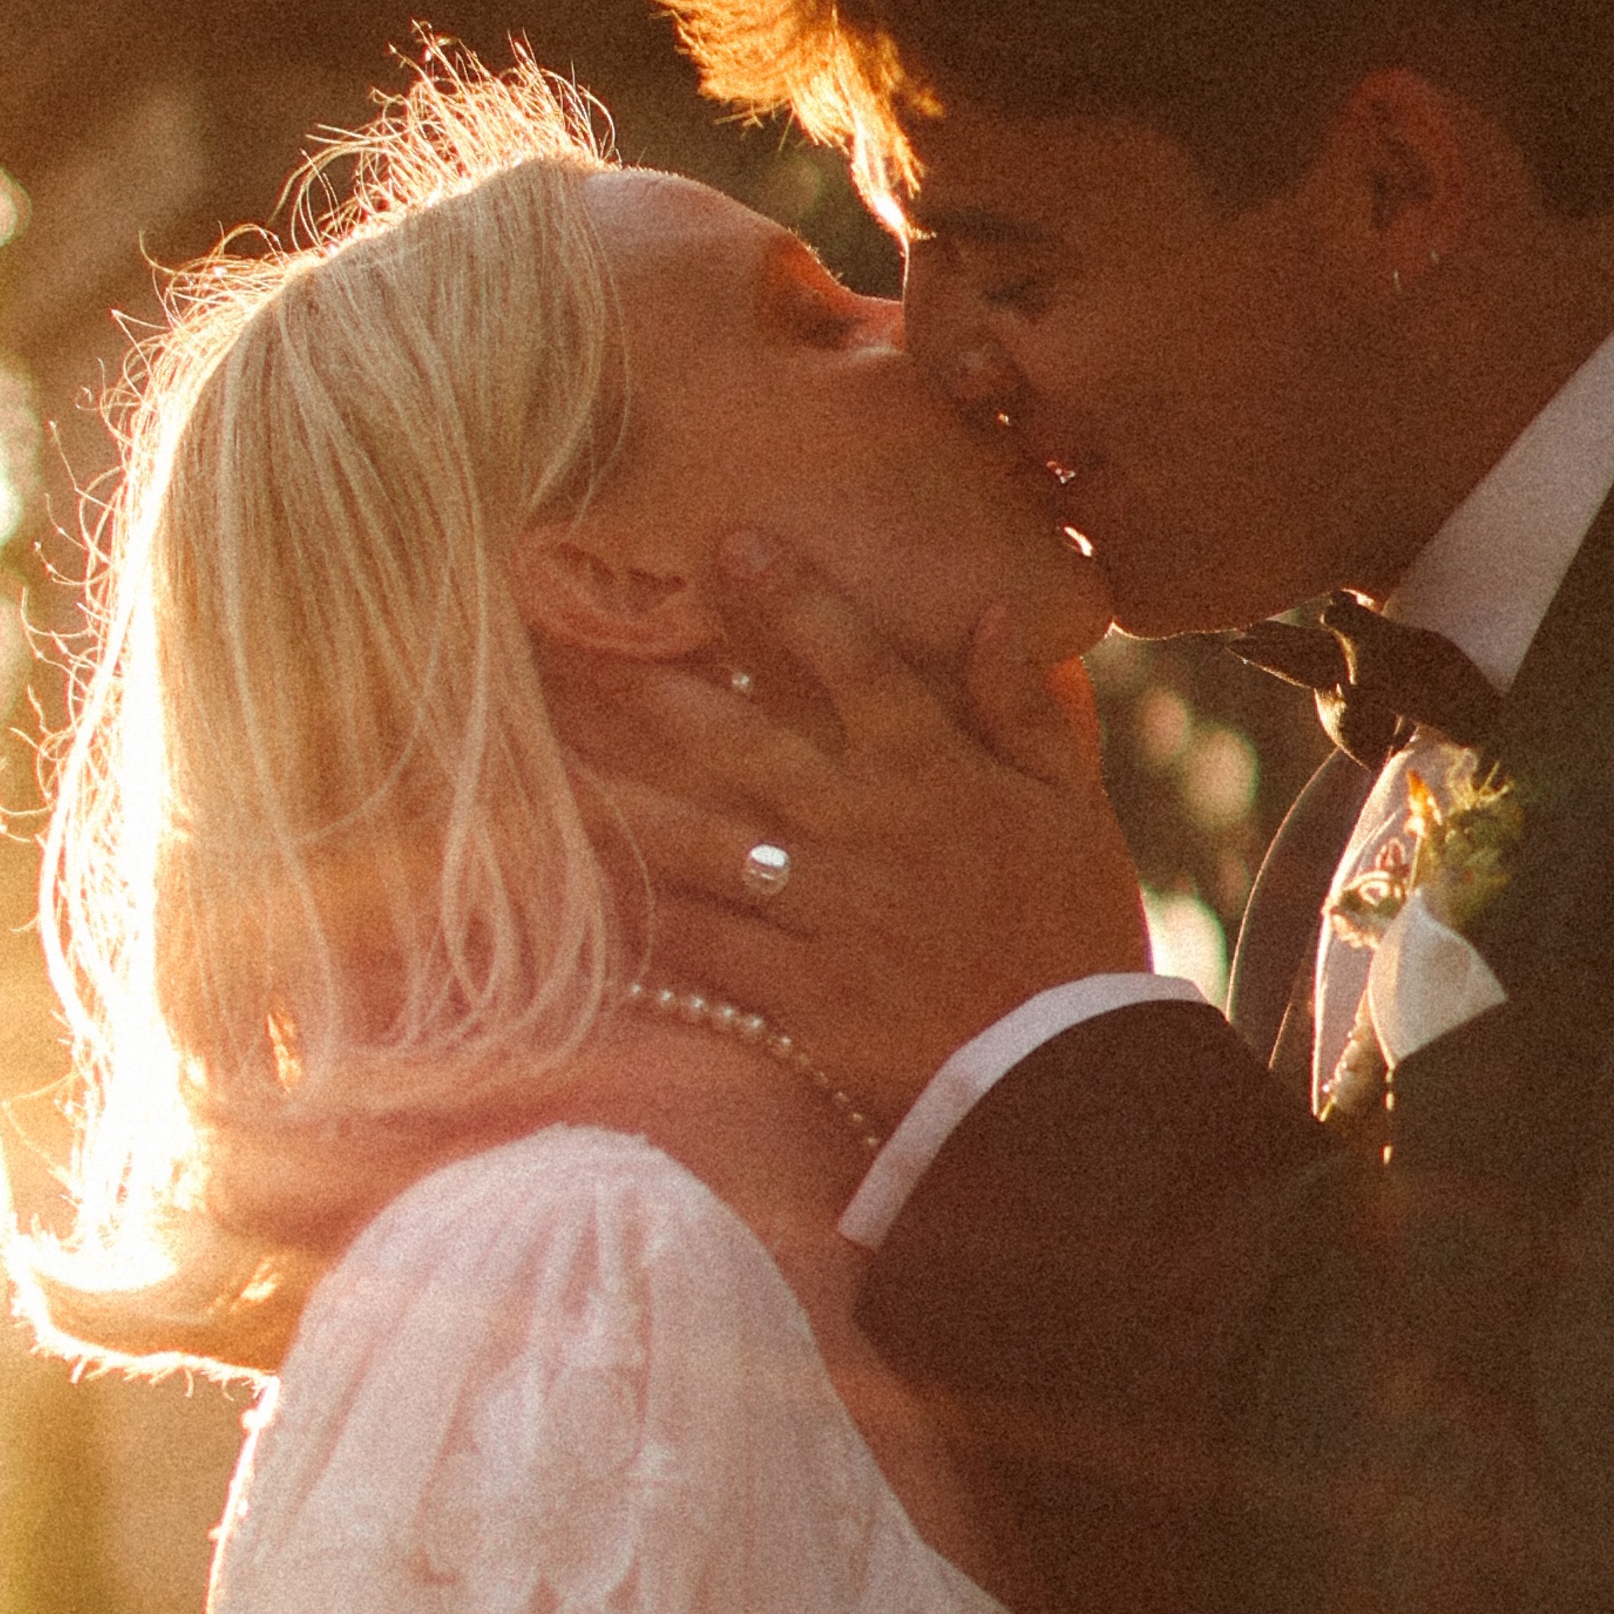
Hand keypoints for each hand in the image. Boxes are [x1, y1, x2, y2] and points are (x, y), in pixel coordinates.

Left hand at [582, 542, 1152, 1131]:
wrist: (1070, 1071)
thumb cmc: (1075, 932)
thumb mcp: (1074, 810)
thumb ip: (1026, 711)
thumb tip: (989, 613)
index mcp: (933, 772)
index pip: (854, 661)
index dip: (792, 597)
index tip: (730, 542)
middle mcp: (865, 828)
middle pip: (738, 741)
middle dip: (651, 689)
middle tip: (571, 644)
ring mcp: (824, 911)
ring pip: (696, 842)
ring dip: (613, 803)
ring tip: (538, 769)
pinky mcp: (799, 992)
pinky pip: (702, 947)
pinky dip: (639, 922)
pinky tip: (577, 894)